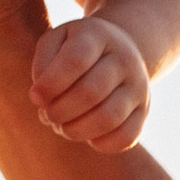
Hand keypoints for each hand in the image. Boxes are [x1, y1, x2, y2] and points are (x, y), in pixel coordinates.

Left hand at [31, 14, 151, 149]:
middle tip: (47, 114)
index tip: (35, 96)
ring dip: (75, 130)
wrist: (118, 50)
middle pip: (91, 92)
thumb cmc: (75, 49)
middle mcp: (124, 59)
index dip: (51, 83)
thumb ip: (42, 63)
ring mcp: (138, 86)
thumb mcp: (55, 41)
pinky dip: (100, 144)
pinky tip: (85, 134)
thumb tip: (41, 97)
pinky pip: (126, 137)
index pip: (76, 60)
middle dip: (59, 111)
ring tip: (61, 126)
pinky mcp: (144, 111)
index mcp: (98, 36)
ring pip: (109, 118)